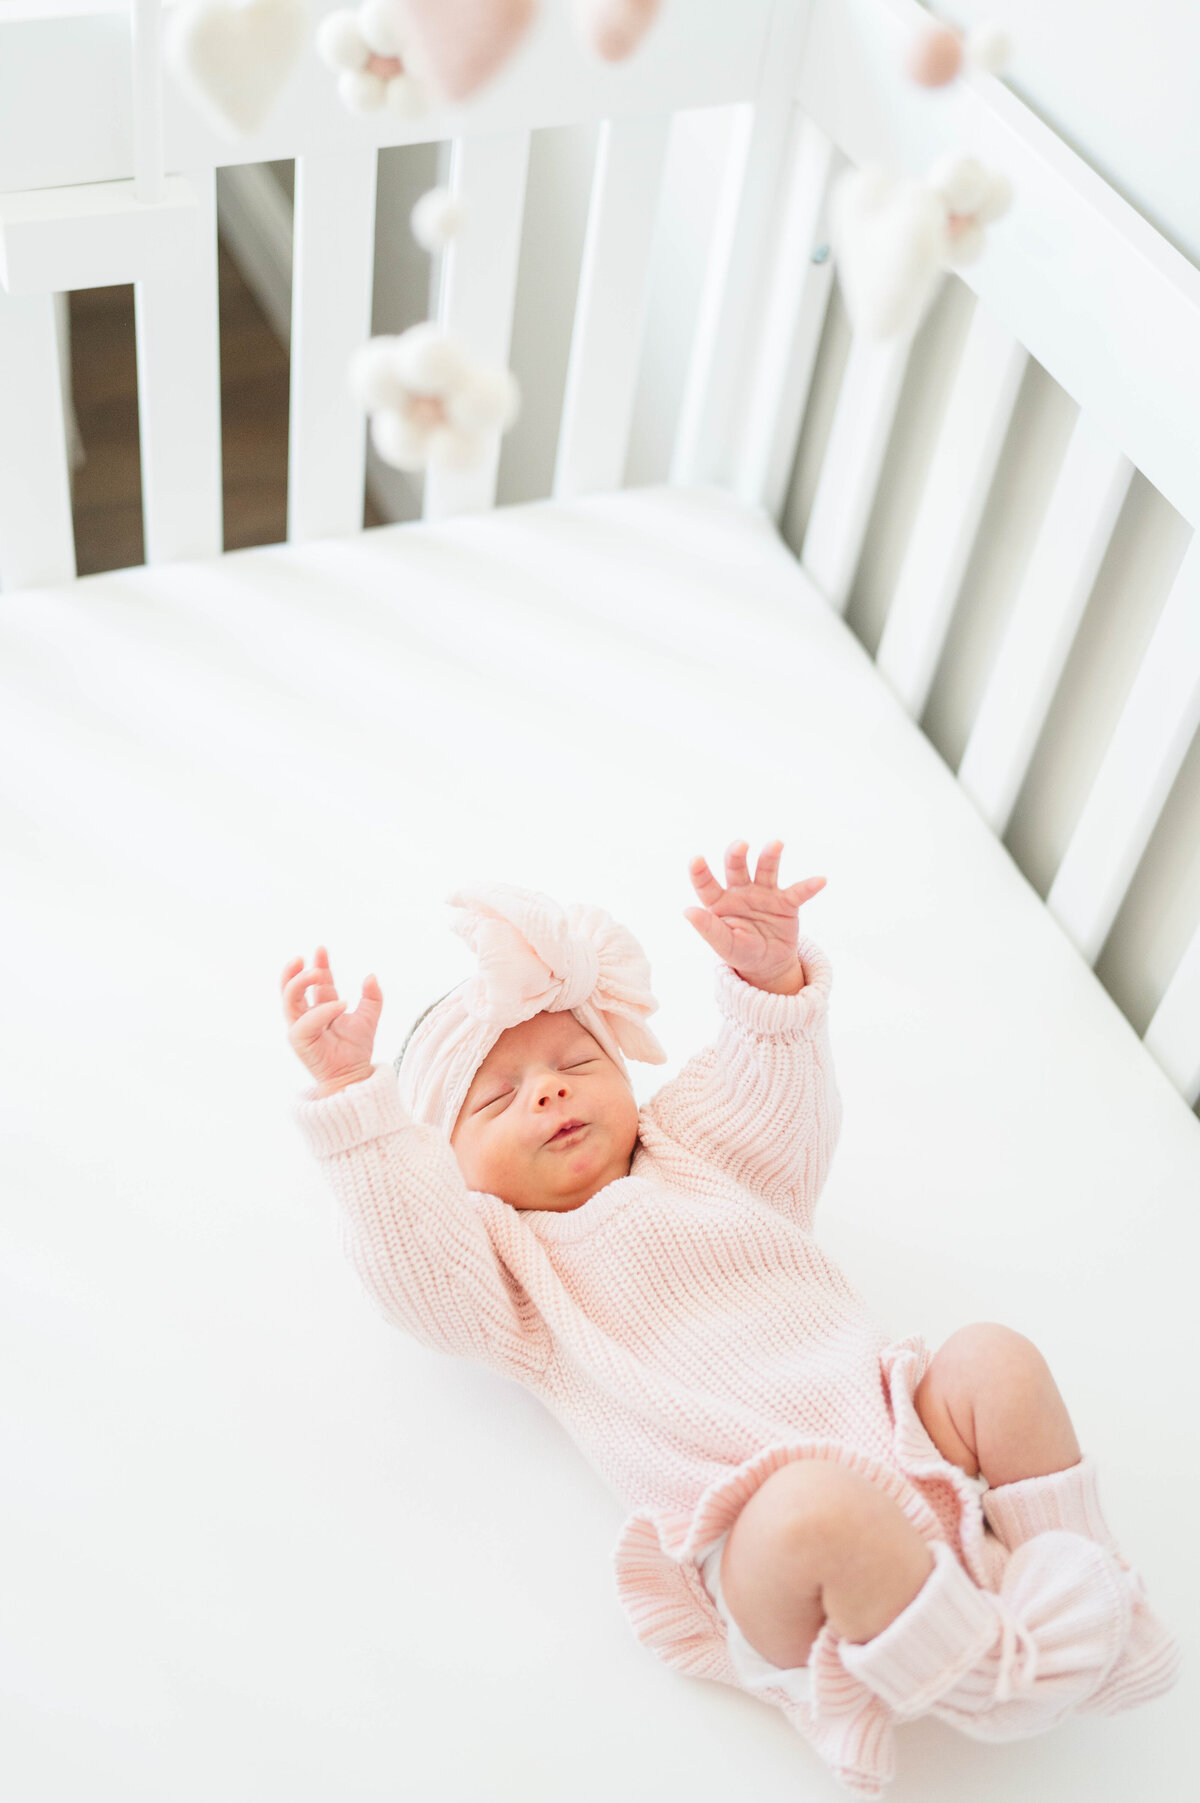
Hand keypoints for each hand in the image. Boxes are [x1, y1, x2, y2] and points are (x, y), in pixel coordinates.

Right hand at [281, 946, 381, 1089]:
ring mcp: (300, 1027)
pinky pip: (305, 1022)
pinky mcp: (299, 1040)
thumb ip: (372, 997)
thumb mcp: (369, 1018)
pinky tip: (340, 1005)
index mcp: (322, 1007)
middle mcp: (307, 1015)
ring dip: (299, 983)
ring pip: (289, 1000)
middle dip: (294, 972)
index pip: (316, 982)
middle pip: (292, 988)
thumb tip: (371, 975)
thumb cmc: (356, 1050)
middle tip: (304, 958)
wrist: (354, 1075)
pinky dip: (322, 1011)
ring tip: (316, 972)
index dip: (319, 964)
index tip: (321, 948)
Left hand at [684, 839, 825, 987]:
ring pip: (766, 870)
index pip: (706, 884)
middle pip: (736, 868)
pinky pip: (798, 893)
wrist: (769, 964)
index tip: (695, 858)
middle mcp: (741, 891)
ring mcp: (764, 894)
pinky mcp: (787, 903)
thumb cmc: (741, 951)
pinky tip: (820, 880)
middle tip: (741, 845)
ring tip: (776, 844)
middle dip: (737, 854)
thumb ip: (709, 928)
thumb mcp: (724, 945)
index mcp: (720, 902)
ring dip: (770, 856)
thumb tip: (687, 910)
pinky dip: (809, 887)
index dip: (700, 871)